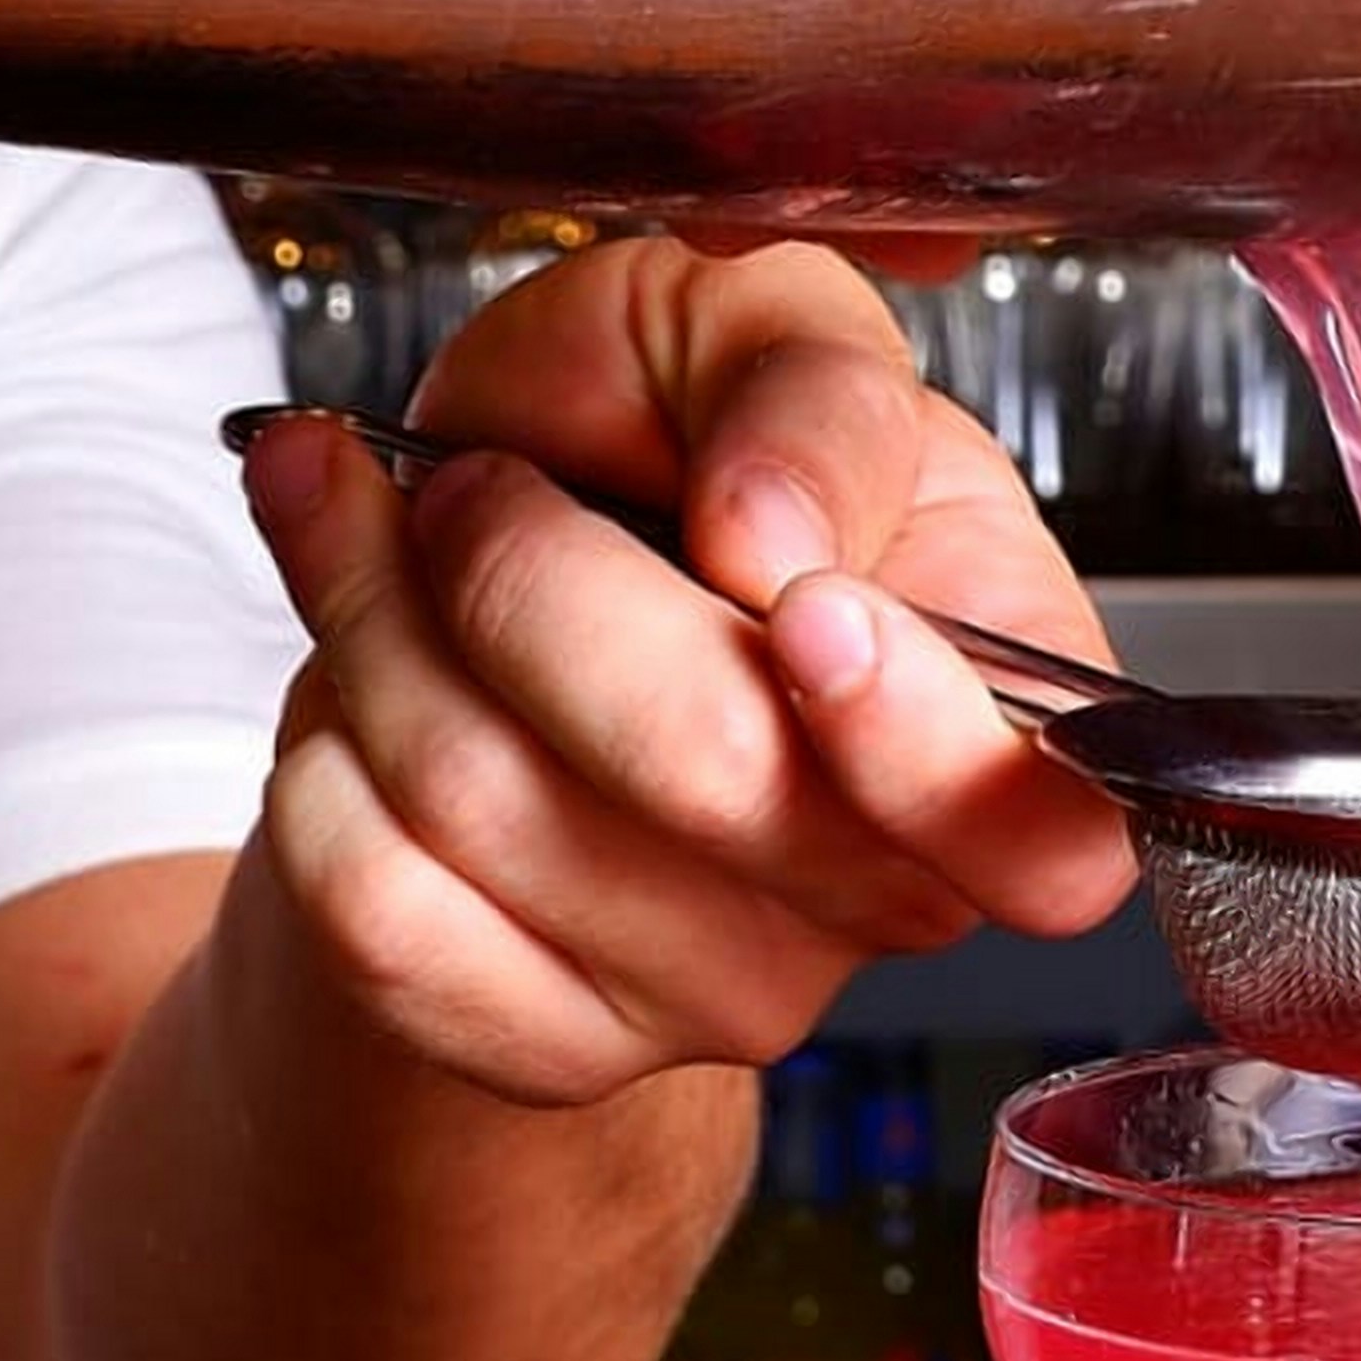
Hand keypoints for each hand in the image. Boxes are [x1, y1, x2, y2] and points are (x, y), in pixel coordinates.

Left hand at [224, 237, 1145, 1114]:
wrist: (483, 569)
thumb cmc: (658, 439)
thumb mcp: (758, 322)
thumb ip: (811, 389)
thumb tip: (774, 532)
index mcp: (999, 703)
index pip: (1039, 832)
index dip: (911, 733)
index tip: (798, 604)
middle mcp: (884, 880)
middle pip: (706, 775)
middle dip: (530, 569)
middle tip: (480, 484)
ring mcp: (722, 987)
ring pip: (494, 815)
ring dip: (382, 624)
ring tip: (384, 536)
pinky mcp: (545, 1039)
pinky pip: (378, 910)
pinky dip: (321, 754)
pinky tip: (362, 677)